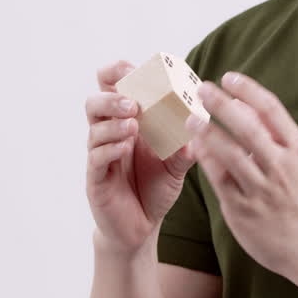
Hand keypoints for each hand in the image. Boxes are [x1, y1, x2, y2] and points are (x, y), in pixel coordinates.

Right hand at [85, 60, 197, 254]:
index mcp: (129, 123)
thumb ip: (186, 146)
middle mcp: (110, 135)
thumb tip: (203, 125)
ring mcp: (100, 156)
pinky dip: (110, 148)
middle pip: (95, 102)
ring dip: (113, 121)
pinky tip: (125, 148)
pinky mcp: (96, 179)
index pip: (113, 88)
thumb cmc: (155, 189)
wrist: (141, 229)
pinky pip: (96, 157)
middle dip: (112, 96)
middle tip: (134, 103)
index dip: (118, 73)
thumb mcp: (177, 165)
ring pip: (94, 128)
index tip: (132, 69)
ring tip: (133, 124)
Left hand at [189, 71, 297, 281]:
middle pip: (248, 126)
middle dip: (222, 104)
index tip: (229, 76)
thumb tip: (241, 101)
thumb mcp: (295, 162)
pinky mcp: (243, 210)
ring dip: (207, 131)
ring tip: (190, 117)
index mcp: (296, 149)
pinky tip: (194, 147)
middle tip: (202, 88)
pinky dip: (206, 160)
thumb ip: (270, 134)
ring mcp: (261, 189)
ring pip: (229, 152)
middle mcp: (280, 166)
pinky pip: (219, 179)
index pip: (272, 109)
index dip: (248, 89)